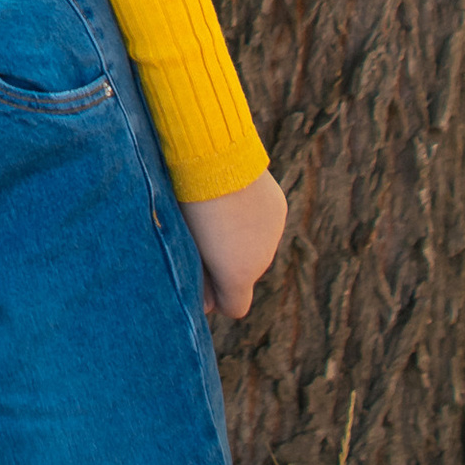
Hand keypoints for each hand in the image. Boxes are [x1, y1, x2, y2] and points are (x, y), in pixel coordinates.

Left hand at [183, 170, 286, 319]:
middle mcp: (262, 260)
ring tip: (216, 215)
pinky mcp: (279, 209)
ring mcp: (274, 233)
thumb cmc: (187, 205)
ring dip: (241, 240)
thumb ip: (197, 279)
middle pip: (244, 275)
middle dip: (226, 264)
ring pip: (257, 249)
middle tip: (202, 239)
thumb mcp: (184, 246)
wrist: (213, 157)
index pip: (235, 307)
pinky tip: (232, 199)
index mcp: (237, 275)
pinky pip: (264, 224)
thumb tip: (206, 304)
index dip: (216, 296)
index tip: (199, 277)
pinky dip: (251, 219)